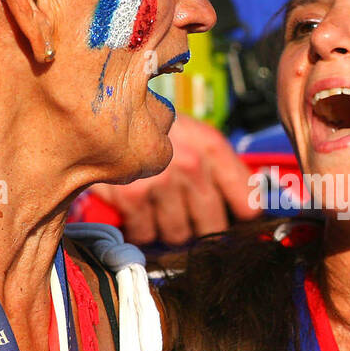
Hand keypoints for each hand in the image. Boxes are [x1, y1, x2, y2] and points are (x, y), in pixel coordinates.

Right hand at [91, 114, 257, 245]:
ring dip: (168, 228)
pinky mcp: (131, 197)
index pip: (247, 199)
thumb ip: (223, 170)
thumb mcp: (191, 137)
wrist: (99, 114)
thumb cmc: (152, 130)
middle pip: (213, 226)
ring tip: (158, 207)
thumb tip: (250, 209)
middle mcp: (191, 164)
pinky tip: (137, 209)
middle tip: (189, 217)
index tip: (239, 222)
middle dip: (202, 228)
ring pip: (179, 235)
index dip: (244, 217)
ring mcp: (161, 182)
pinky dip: (141, 229)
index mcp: (210, 147)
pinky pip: (146, 235)